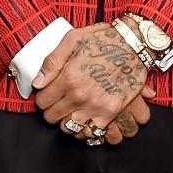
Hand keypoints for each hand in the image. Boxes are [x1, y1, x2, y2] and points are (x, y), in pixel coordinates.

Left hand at [33, 22, 151, 144]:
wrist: (135, 45)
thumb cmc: (104, 39)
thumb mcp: (73, 39)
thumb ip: (52, 61)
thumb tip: (37, 83)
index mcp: (68, 77)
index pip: (42, 101)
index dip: (43, 97)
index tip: (49, 93)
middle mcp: (80, 95)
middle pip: (52, 117)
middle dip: (52, 110)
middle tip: (60, 101)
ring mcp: (96, 106)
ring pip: (68, 128)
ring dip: (67, 120)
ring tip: (72, 110)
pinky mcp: (111, 113)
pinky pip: (90, 133)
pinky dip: (85, 129)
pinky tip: (86, 118)